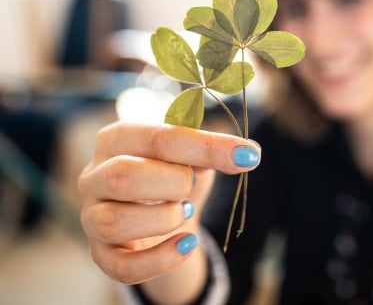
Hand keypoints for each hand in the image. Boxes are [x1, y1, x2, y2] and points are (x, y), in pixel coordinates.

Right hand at [78, 121, 260, 286]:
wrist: (163, 219)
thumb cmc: (173, 176)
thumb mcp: (192, 157)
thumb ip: (210, 151)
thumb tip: (247, 154)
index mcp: (117, 139)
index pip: (158, 138)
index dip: (206, 146)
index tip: (248, 155)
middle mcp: (94, 175)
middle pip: (123, 175)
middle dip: (173, 182)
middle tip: (193, 186)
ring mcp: (92, 217)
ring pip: (113, 221)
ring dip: (163, 218)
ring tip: (185, 212)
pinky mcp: (101, 254)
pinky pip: (121, 266)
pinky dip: (161, 259)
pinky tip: (187, 244)